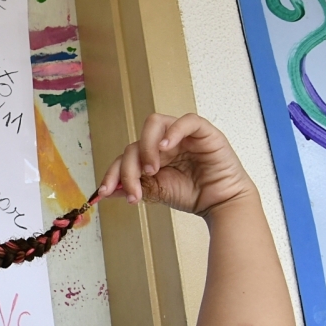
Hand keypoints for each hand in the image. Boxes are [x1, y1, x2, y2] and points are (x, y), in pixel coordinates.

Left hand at [98, 113, 254, 215]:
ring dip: (146, 148)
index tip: (105, 192)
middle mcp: (164, 142)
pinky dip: (173, 132)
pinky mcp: (203, 132)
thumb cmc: (193, 194)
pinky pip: (186, 122)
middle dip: (128, 169)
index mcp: (152, 155)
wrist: (220, 204)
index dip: (113, 172)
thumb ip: (135, 187)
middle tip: (135, 191)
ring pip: (154, 124)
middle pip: (135, 143)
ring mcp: (182, 135)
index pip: (126, 156)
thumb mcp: (157, 192)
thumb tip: (107, 191)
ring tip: (152, 170)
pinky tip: (165, 148)